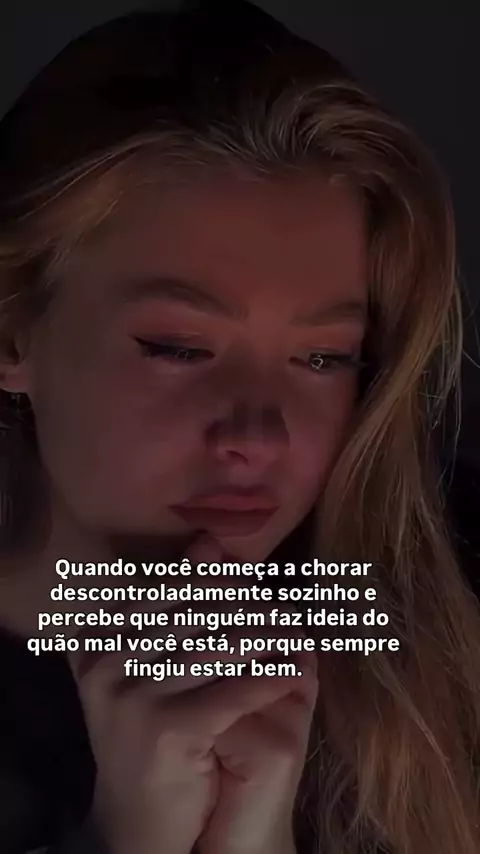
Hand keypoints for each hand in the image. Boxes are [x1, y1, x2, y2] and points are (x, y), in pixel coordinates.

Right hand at [69, 536, 316, 853]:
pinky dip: (269, 679)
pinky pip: (231, 692)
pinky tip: (294, 672)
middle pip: (197, 615)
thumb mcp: (159, 661)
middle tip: (288, 611)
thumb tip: (210, 540)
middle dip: (250, 609)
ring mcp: (128, 694)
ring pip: (219, 648)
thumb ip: (181, 602)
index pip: (172, 589)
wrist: (140, 819)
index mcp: (97, 635)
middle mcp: (103, 659)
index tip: (260, 584)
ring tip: (298, 636)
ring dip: (268, 640)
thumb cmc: (155, 728)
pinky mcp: (162, 728)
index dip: (222, 585)